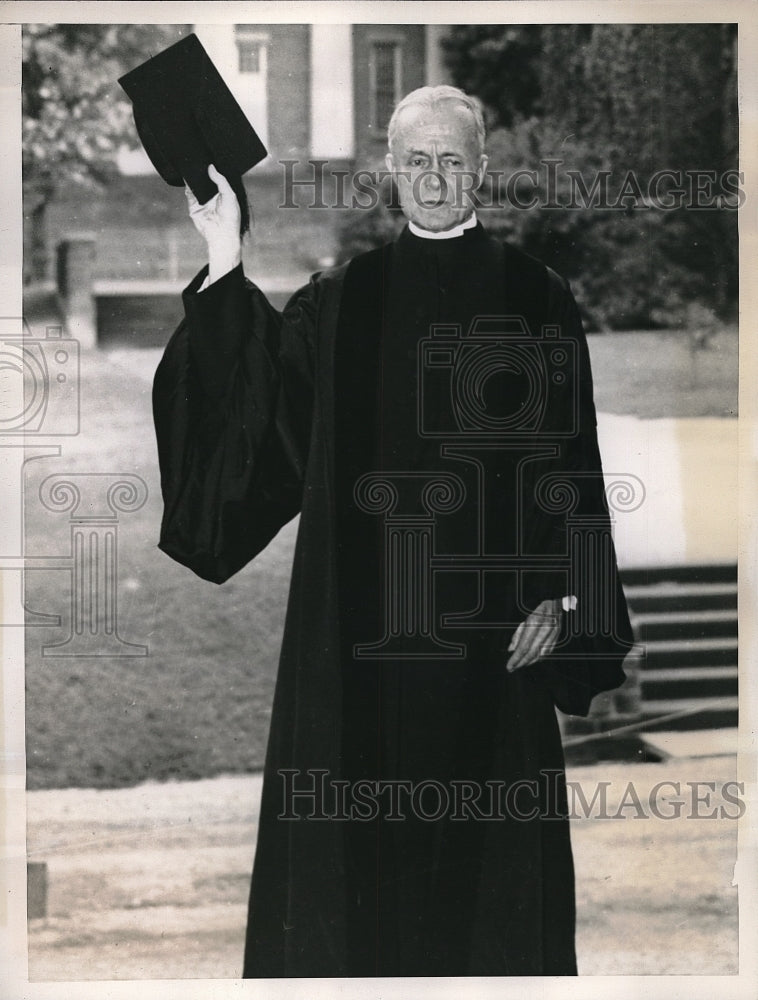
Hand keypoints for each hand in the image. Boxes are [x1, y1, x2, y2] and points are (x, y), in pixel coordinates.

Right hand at [185, 164, 241, 281]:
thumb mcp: (230, 195)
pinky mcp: (194, 206)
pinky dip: (187, 185)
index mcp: (223, 192)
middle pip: (204, 179)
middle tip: (196, 157)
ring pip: (195, 185)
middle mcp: (212, 196)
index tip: (208, 156)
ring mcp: (202, 201)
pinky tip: (186, 175)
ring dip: (193, 176)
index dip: (212, 168)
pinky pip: (189, 193)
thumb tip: (210, 167)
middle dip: (201, 170)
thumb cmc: (231, 217)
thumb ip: (221, 180)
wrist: (221, 235)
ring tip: (190, 163)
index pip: (216, 177)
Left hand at [506, 599, 562, 672]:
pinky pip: (547, 652)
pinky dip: (538, 658)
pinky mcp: (557, 638)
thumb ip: (518, 634)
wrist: (557, 605)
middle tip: (513, 668)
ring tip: (520, 664)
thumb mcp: (526, 619)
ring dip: (529, 662)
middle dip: (521, 662)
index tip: (509, 665)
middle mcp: (545, 629)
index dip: (516, 658)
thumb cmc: (540, 611)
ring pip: (540, 655)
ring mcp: (552, 635)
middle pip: (531, 652)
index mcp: (535, 622)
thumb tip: (511, 649)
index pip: (523, 646)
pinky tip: (532, 660)